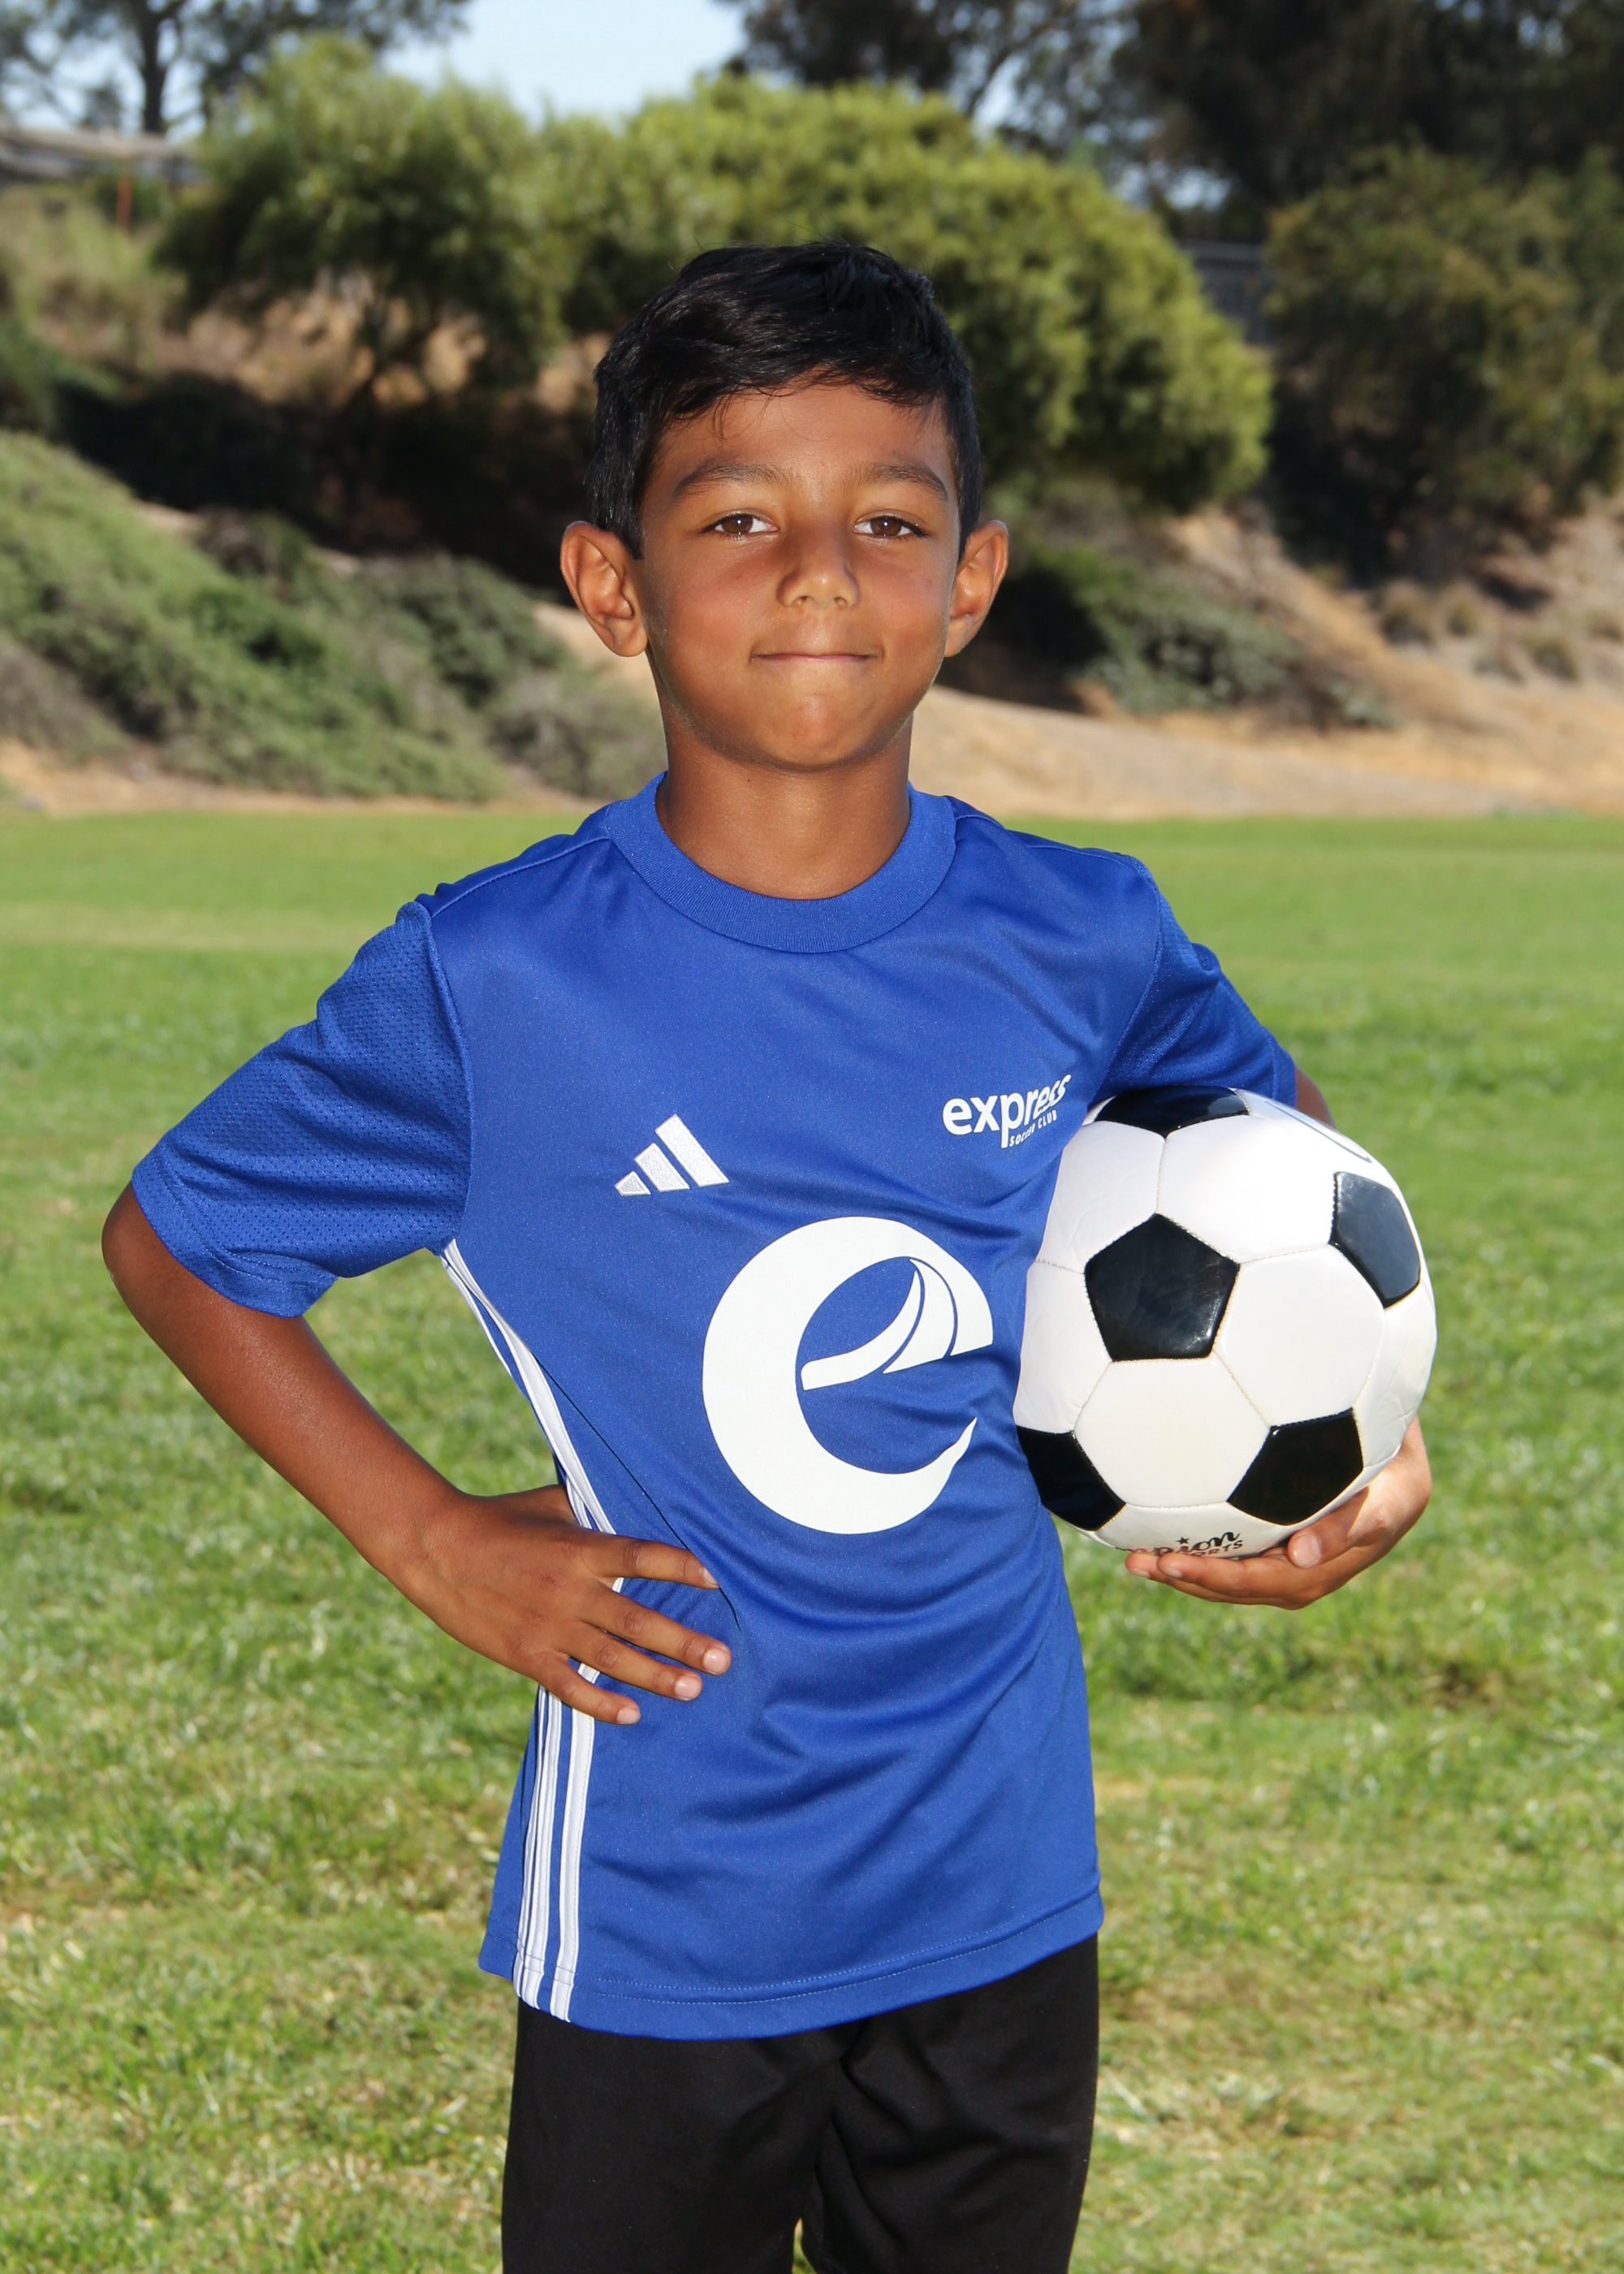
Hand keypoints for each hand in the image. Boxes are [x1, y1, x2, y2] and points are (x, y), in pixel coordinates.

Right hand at [412, 1483, 730, 1725]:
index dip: (682, 1567)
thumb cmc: (500, 1518)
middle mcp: (570, 1589)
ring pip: (611, 1658)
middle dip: (683, 1642)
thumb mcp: (551, 1504)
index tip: (718, 1579)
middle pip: (637, 1619)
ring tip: (692, 1689)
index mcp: (580, 1547)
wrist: (436, 1548)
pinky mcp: (525, 1654)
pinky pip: (569, 1685)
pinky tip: (630, 1714)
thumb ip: (593, 1511)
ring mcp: (547, 1626)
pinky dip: (600, 1703)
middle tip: (722, 1660)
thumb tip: (633, 1499)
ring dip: (654, 1676)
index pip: (642, 1557)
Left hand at [1123, 1419, 1430, 1608]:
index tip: (1171, 1561)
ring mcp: (1285, 1561)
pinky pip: (1230, 1552)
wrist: (1399, 1467)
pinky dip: (1194, 1548)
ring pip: (1227, 1573)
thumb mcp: (1384, 1498)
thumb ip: (1348, 1524)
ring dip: (1181, 1569)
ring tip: (1135, 1558)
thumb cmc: (1391, 1477)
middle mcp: (1300, 1573)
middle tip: (1139, 1562)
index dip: (1216, 1576)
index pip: (1260, 1581)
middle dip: (1185, 1577)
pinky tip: (1155, 1532)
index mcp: (1320, 1570)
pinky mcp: (1273, 1542)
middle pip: (1235, 1584)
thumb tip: (1302, 1556)